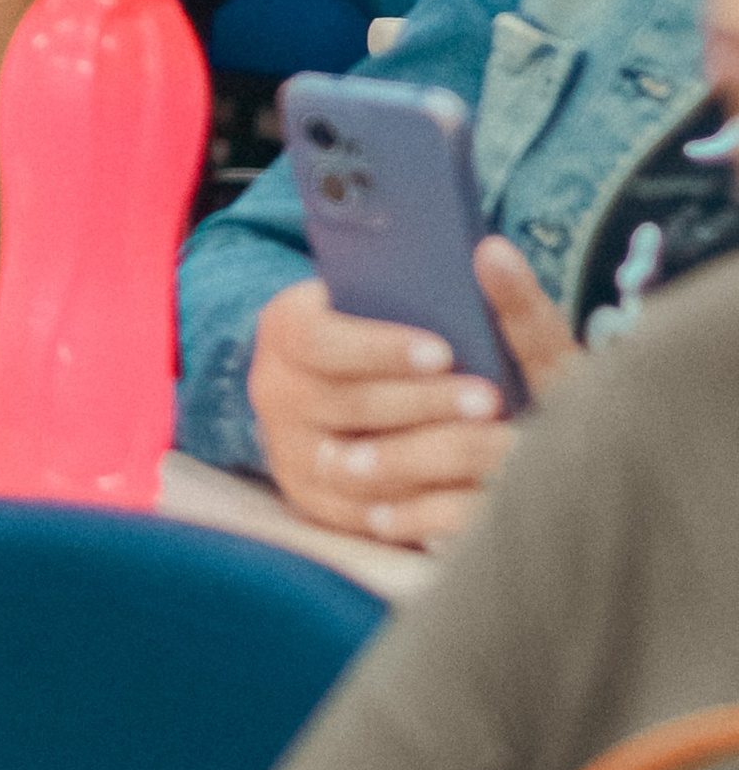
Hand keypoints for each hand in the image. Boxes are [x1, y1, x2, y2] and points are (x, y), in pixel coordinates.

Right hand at [248, 254, 580, 549]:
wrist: (336, 385)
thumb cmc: (380, 328)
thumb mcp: (387, 295)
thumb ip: (438, 283)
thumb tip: (495, 253)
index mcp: (283, 328)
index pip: (318, 339)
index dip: (380, 348)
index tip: (444, 351)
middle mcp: (274, 391)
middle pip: (348, 404)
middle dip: (424, 402)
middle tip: (490, 399)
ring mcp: (289, 452)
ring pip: (358, 468)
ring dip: (431, 457)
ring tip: (491, 443)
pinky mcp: (315, 502)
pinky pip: (366, 515)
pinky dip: (419, 506)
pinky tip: (469, 491)